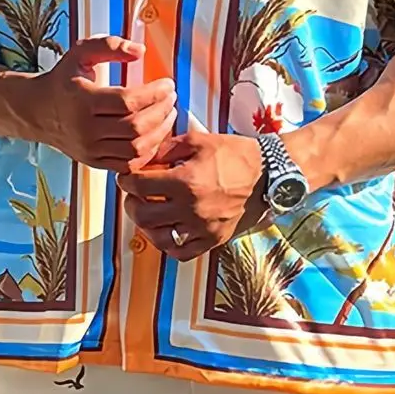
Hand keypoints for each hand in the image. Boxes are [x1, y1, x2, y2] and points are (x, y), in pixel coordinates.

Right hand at [21, 37, 176, 168]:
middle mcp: (85, 129)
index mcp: (82, 100)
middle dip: (161, 112)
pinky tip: (155, 135)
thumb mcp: (80, 53)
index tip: (168, 84)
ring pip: (135, 148)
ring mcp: (89, 149)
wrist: (38, 110)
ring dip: (159, 132)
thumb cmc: (63, 80)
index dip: (154, 93)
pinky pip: (128, 164)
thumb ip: (109, 46)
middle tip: (171, 99)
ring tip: (167, 115)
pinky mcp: (94, 162)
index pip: (127, 101)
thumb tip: (140, 51)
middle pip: (135, 127)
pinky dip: (147, 152)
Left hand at [118, 131, 266, 259]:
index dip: (127, 180)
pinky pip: (182, 253)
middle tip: (133, 196)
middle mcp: (192, 208)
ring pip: (159, 238)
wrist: (268, 174)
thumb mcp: (199, 141)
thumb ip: (167, 149)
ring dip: (146, 226)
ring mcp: (203, 228)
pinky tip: (166, 231)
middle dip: (131, 203)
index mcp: (187, 181)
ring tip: (147, 213)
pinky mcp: (213, 240)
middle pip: (144, 215)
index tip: (126, 177)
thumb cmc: (235, 155)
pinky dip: (168, 245)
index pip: (140, 186)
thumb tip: (143, 159)